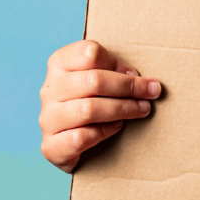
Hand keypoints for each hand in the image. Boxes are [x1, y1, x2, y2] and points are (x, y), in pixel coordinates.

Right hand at [39, 39, 162, 172]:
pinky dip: (104, 131)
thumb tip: (136, 78)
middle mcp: (50, 89)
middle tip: (151, 93)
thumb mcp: (99, 79)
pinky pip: (81, 137)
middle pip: (93, 81)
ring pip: (89, 109)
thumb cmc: (89, 101)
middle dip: (129, 87)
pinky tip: (117, 127)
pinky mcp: (51, 146)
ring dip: (123, 109)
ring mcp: (48, 118)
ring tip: (142, 110)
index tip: (136, 75)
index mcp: (60, 64)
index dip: (118, 64)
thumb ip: (114, 71)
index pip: (89, 53)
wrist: (68, 143)